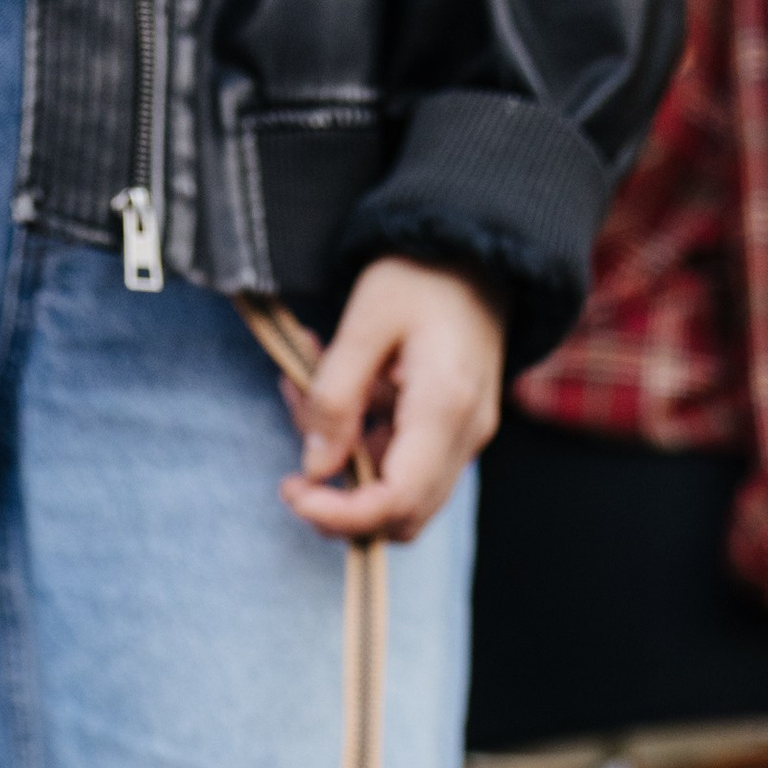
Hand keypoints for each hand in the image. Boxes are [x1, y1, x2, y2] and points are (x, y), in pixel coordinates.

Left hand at [279, 257, 503, 544]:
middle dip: (340, 503)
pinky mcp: (453, 431)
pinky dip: (360, 447)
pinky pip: (403, 465)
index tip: (292, 492)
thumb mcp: (365, 321)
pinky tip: (330, 397)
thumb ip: (335, 396)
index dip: (339, 515)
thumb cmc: (421, 274)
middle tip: (294, 465)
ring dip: (345, 469)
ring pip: (398, 495)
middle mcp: (465, 436)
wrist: (475, 251)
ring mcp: (464, 438)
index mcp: (445, 408)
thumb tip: (315, 469)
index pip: (395, 501)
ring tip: (304, 399)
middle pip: (402, 516)